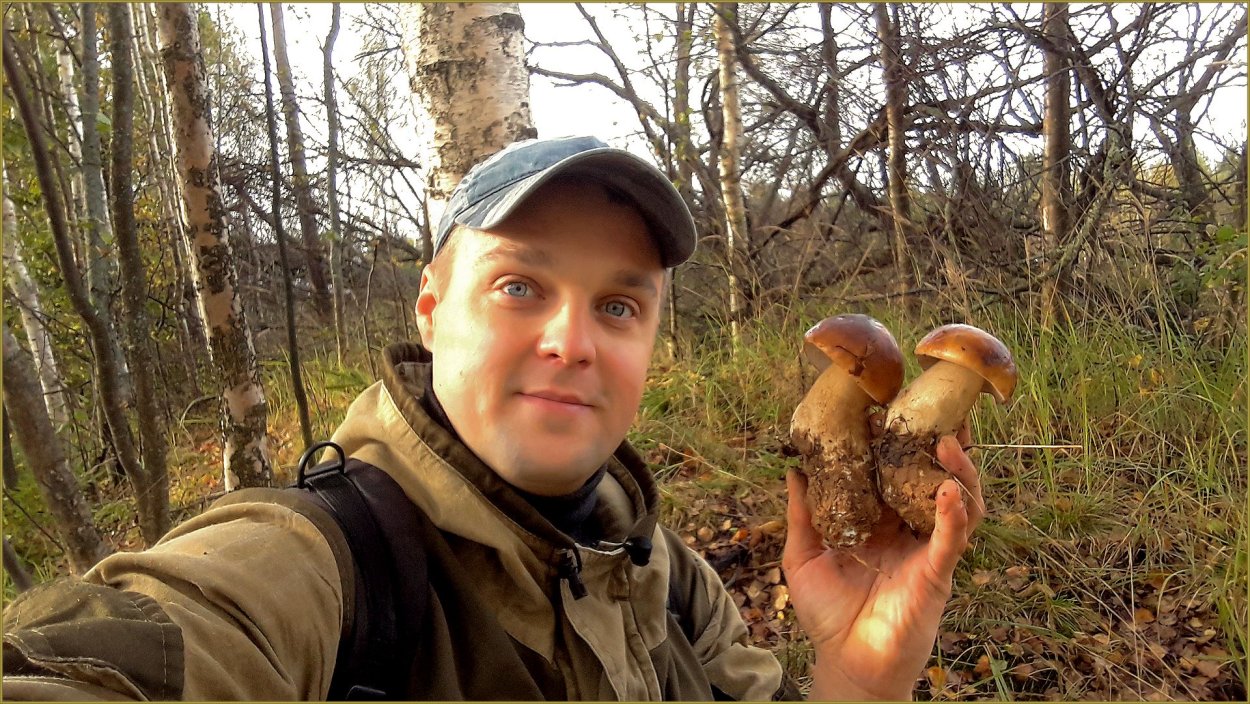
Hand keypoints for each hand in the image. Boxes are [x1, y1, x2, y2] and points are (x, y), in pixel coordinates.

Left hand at [783, 428, 983, 700]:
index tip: (894, 407)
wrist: (847, 662)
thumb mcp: (803, 555)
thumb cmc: (827, 614)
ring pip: (958, 500)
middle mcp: (908, 529)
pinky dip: (956, 512)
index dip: (900, 442)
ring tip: (949, 440)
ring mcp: (927, 548)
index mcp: (880, 520)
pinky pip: (954, 537)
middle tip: (942, 409)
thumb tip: (795, 469)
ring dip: (958, 470)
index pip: (896, 471)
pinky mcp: (938, 572)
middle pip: (934, 477)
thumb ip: (802, 514)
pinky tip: (950, 490)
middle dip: (944, 443)